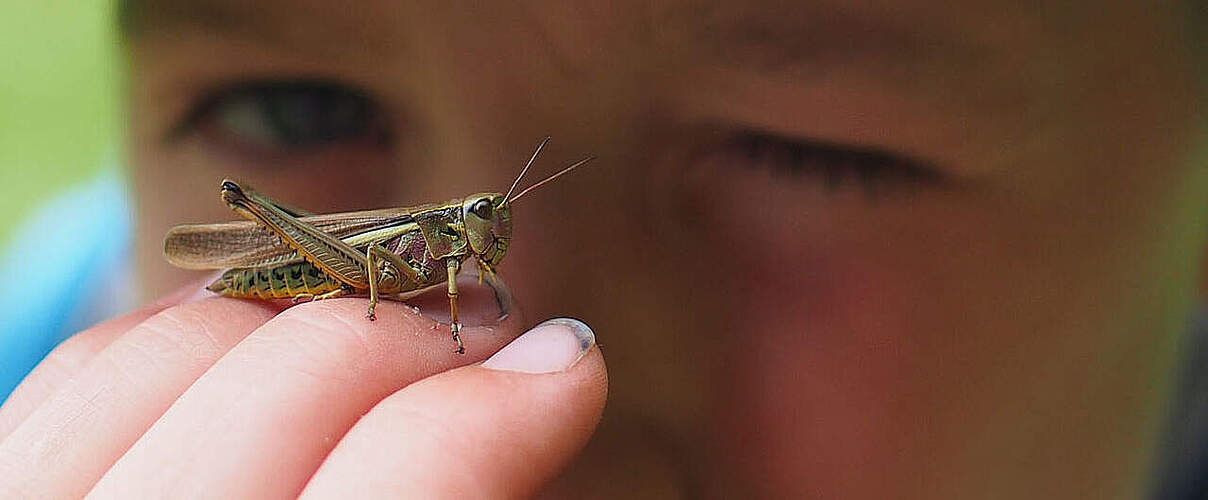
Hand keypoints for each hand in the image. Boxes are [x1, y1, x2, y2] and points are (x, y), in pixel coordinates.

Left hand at [0, 282, 606, 497]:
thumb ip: (461, 488)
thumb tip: (551, 370)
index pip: (410, 474)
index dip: (507, 403)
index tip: (567, 365)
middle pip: (300, 375)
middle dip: (420, 332)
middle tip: (485, 342)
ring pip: (192, 339)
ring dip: (313, 315)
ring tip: (385, 342)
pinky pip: (93, 361)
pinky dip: (199, 331)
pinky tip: (268, 348)